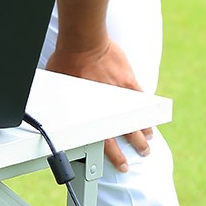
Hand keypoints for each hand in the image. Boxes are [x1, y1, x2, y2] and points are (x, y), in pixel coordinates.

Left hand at [45, 39, 152, 171]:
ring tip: (147, 140)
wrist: (83, 41)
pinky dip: (148, 112)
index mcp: (90, 111)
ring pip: (138, 120)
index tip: (121, 164)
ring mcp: (121, 95)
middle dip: (136, 147)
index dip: (114, 156)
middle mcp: (107, 107)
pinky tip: (150, 118)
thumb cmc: (66, 59)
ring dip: (144, 132)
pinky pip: (143, 101)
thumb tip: (55, 107)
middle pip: (127, 134)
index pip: (105, 141)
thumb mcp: (58, 86)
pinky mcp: (130, 82)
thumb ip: (65, 100)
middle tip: (141, 154)